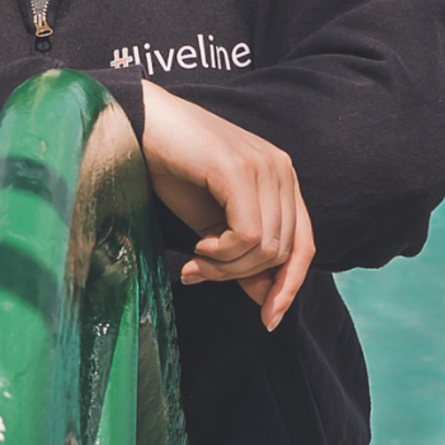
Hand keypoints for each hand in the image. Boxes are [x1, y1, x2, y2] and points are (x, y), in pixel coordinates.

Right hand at [139, 80, 314, 330]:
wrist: (140, 126)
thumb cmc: (173, 169)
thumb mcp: (213, 223)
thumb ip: (243, 256)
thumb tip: (267, 301)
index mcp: (282, 178)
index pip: (304, 244)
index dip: (289, 286)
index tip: (267, 319)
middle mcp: (281, 169)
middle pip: (282, 251)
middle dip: (239, 276)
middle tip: (199, 274)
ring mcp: (263, 166)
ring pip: (265, 248)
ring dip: (226, 267)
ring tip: (196, 260)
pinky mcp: (239, 169)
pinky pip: (247, 235)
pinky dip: (223, 253)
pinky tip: (199, 245)